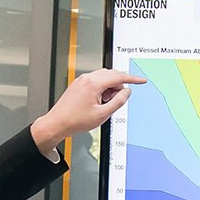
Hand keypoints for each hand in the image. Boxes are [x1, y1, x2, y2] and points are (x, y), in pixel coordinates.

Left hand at [30, 68, 145, 152]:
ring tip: (105, 104)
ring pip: (103, 78)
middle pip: (111, 75)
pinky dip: (101, 89)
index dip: (133, 79)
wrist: (57, 124)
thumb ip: (118, 102)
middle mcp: (87, 78)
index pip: (119, 77)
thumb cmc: (75, 120)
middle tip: (117, 100)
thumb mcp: (103, 114)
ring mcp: (81, 80)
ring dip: (110, 88)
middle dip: (118, 86)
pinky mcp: (78, 85)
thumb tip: (127, 92)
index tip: (141, 80)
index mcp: (93, 83)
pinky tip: (98, 102)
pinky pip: (95, 81)